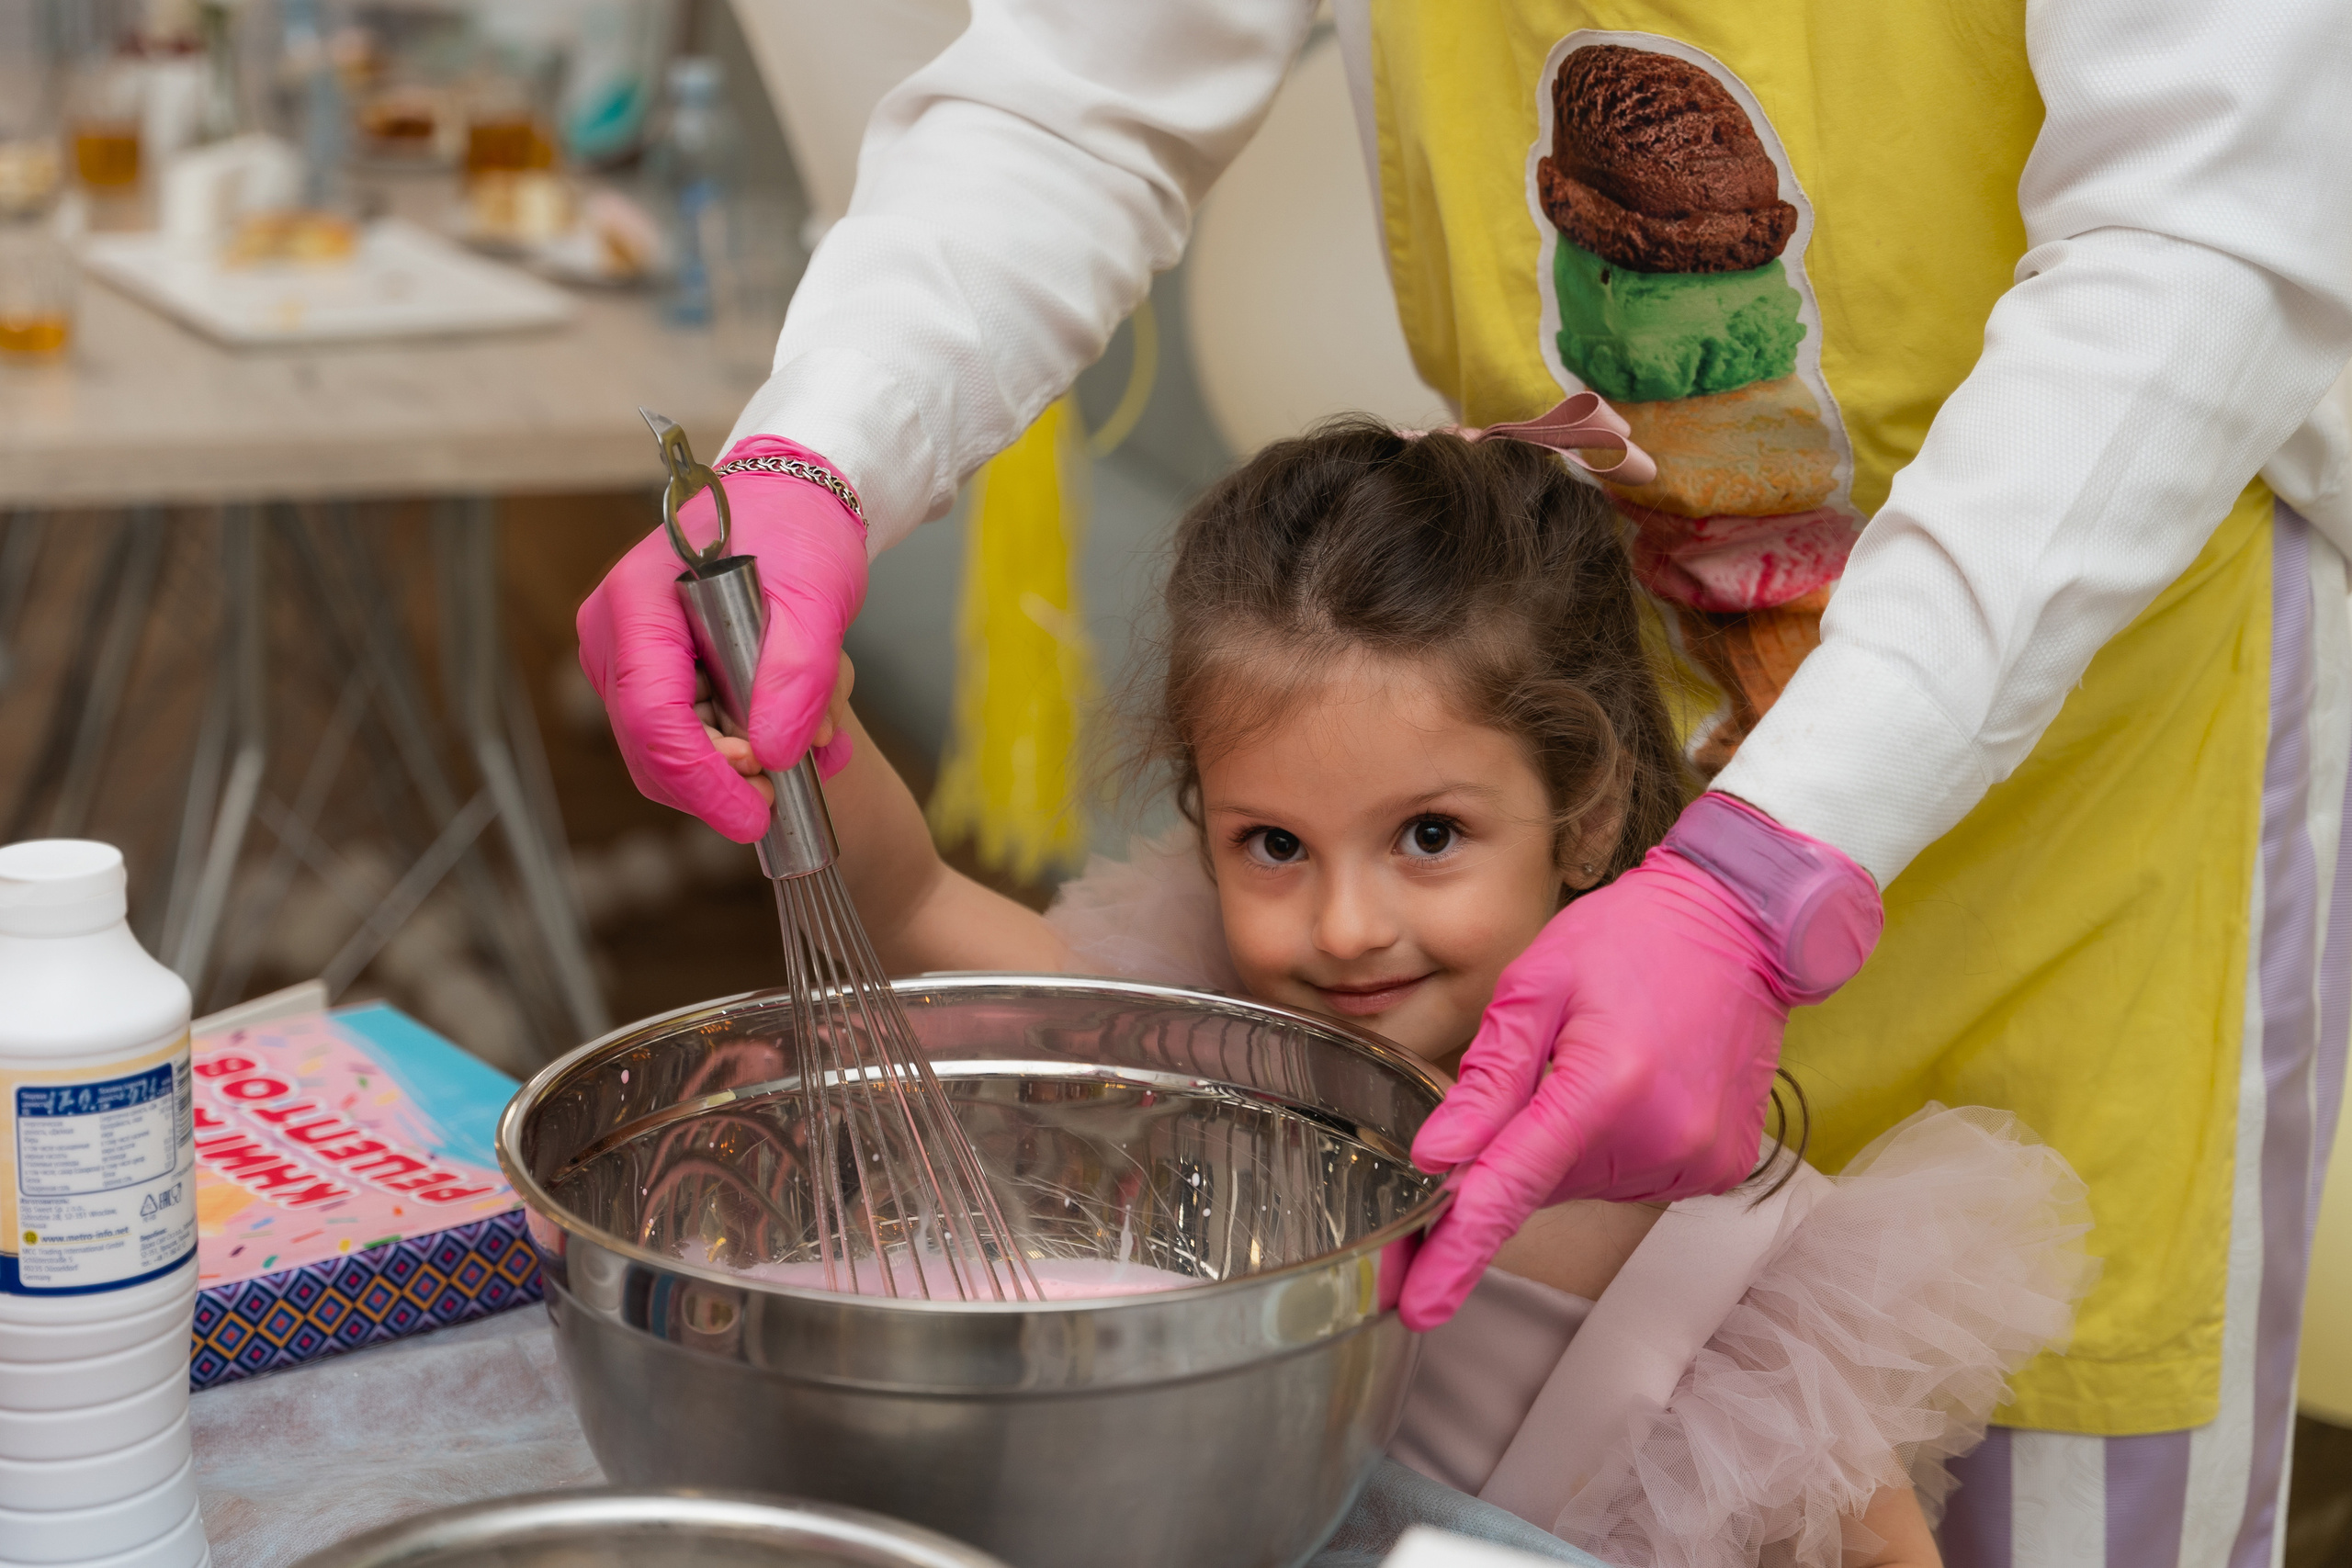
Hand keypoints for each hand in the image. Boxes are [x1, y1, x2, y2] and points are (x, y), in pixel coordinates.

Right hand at [577, 437, 867, 842]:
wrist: (791, 500)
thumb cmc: (797, 531)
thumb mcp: (816, 598)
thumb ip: (796, 676)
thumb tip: (772, 754)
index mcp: (637, 603)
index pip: (653, 718)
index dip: (703, 781)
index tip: (756, 815)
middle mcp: (612, 633)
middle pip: (650, 748)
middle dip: (723, 781)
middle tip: (796, 775)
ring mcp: (622, 656)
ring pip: (662, 751)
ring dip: (732, 768)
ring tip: (803, 739)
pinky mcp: (645, 672)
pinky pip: (675, 735)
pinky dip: (728, 750)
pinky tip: (777, 727)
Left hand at [1399, 793, 1880, 1330]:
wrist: (1741, 923)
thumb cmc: (1635, 937)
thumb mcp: (1537, 985)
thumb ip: (1488, 1078)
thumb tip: (1438, 1158)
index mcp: (1607, 1085)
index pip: (1513, 1187)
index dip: (1459, 1251)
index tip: (1419, 1303)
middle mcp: (1662, 1135)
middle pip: (1544, 1186)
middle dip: (1515, 1156)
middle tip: (1533, 1081)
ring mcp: (1701, 1157)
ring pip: (1585, 1185)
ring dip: (1567, 1146)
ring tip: (1598, 1064)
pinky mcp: (1722, 1166)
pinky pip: (1633, 1177)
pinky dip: (1613, 1146)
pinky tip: (1632, 1086)